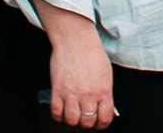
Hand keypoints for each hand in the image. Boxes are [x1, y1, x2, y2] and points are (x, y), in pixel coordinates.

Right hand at [41, 8, 114, 128]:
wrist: (75, 39)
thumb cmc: (92, 53)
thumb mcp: (106, 73)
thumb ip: (105, 93)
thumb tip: (104, 109)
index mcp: (104, 90)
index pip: (104, 119)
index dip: (101, 124)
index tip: (98, 123)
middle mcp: (89, 94)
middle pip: (87, 122)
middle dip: (86, 122)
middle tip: (84, 116)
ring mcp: (72, 93)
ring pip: (72, 121)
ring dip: (73, 120)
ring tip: (73, 113)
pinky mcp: (58, 90)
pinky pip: (57, 113)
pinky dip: (59, 115)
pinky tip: (62, 110)